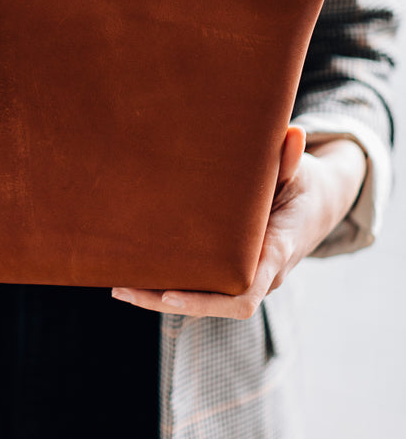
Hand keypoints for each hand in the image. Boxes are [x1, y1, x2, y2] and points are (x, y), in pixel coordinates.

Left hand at [111, 125, 365, 318]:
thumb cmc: (305, 185)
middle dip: (171, 302)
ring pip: (206, 301)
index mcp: (277, 252)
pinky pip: (204, 287)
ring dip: (162, 298)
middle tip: (126, 289)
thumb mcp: (301, 171)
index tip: (171, 294)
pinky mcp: (235, 270)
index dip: (207, 299)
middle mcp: (262, 274)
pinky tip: (136, 279)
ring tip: (120, 288)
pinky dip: (171, 286)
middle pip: (215, 305)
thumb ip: (290, 159)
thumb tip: (293, 132)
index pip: (244, 293)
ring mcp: (248, 276)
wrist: (319, 205)